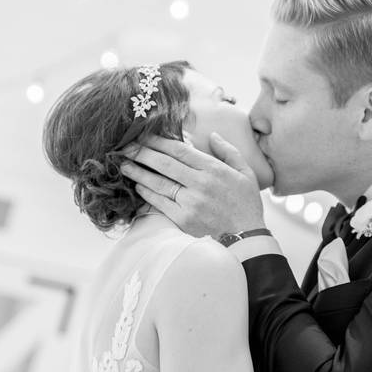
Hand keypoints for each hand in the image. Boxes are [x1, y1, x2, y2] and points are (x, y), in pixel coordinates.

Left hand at [119, 133, 265, 237]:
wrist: (247, 236)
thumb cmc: (246, 203)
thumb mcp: (245, 172)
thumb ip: (228, 151)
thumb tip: (212, 136)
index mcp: (213, 169)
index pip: (180, 150)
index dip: (159, 141)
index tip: (144, 135)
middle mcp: (200, 184)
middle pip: (164, 164)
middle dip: (142, 153)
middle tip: (125, 146)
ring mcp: (191, 202)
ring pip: (158, 183)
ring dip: (138, 173)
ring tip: (124, 165)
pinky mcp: (184, 219)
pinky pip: (160, 203)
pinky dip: (147, 194)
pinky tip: (138, 186)